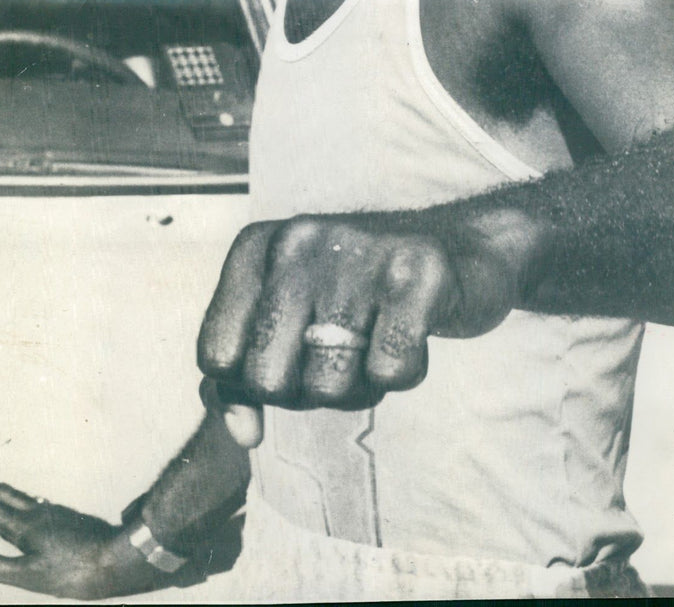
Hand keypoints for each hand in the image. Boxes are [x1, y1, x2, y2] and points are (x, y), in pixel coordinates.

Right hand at [0, 484, 173, 599]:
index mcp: (25, 523)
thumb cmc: (72, 572)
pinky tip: (7, 524)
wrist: (115, 559)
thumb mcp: (27, 576)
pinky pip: (27, 503)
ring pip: (13, 496)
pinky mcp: (60, 517)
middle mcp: (37, 510)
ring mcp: (50, 511)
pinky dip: (7, 508)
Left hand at [198, 213, 522, 439]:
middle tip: (340, 354)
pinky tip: (411, 334)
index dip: (253, 384)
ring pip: (328, 386)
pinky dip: (403, 373)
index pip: (216, 356)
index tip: (291, 360)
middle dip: (305, 391)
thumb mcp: (285, 319)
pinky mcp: (418, 273)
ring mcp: (359, 251)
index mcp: (257, 247)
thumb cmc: (355, 294)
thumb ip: (239, 377)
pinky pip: (390, 373)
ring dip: (357, 386)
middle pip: (267, 381)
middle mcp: (299, 239)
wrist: (457, 245)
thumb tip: (242, 433)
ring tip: (375, 341)